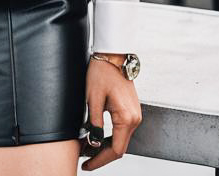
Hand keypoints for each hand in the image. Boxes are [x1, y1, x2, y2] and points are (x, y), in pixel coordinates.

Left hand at [80, 54, 142, 170]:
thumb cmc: (102, 72)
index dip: (100, 160)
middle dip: (101, 155)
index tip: (86, 164)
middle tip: (83, 158)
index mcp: (127, 117)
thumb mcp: (93, 98)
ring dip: (104, 145)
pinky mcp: (131, 110)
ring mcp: (135, 114)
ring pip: (120, 139)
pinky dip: (109, 136)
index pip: (115, 150)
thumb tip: (92, 143)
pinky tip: (96, 136)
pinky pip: (122, 129)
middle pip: (119, 147)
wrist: (112, 54)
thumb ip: (93, 123)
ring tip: (86, 147)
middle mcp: (135, 118)